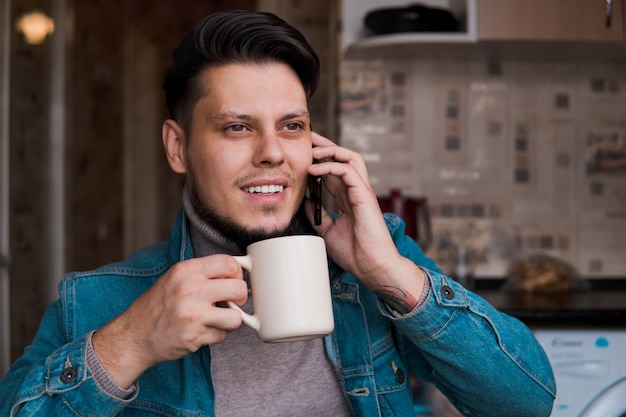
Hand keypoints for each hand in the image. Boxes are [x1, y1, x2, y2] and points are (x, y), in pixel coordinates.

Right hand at [92, 255, 246, 388]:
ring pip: (236, 317)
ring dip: (230, 321)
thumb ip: (204, 272)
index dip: (238, 273)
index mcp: (186, 270)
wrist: (133, 336)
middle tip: (231, 303)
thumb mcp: (176, 278)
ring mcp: (192, 314)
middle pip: (239, 288)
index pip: (229, 262)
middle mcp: (189, 289)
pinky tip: (202, 331)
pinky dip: (216, 335)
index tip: (233, 281)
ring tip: (216, 319)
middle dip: (240, 298)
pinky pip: (222, 335)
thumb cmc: (158, 306)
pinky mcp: (193, 336)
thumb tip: (239, 269)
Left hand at [306, 132, 425, 312]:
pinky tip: (315, 169)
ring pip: (350, 158)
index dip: (319, 159)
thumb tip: (304, 202)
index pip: (334, 170)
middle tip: (308, 138)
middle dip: (326, 145)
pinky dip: (331, 167)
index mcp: (348, 198)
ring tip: (312, 150)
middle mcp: (356, 191)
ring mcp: (362, 192)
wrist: (370, 266)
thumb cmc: (354, 252)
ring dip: (330, 151)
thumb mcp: (327, 230)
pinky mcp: (365, 195)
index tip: (302, 151)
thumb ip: (318, 214)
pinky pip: (348, 171)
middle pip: (344, 157)